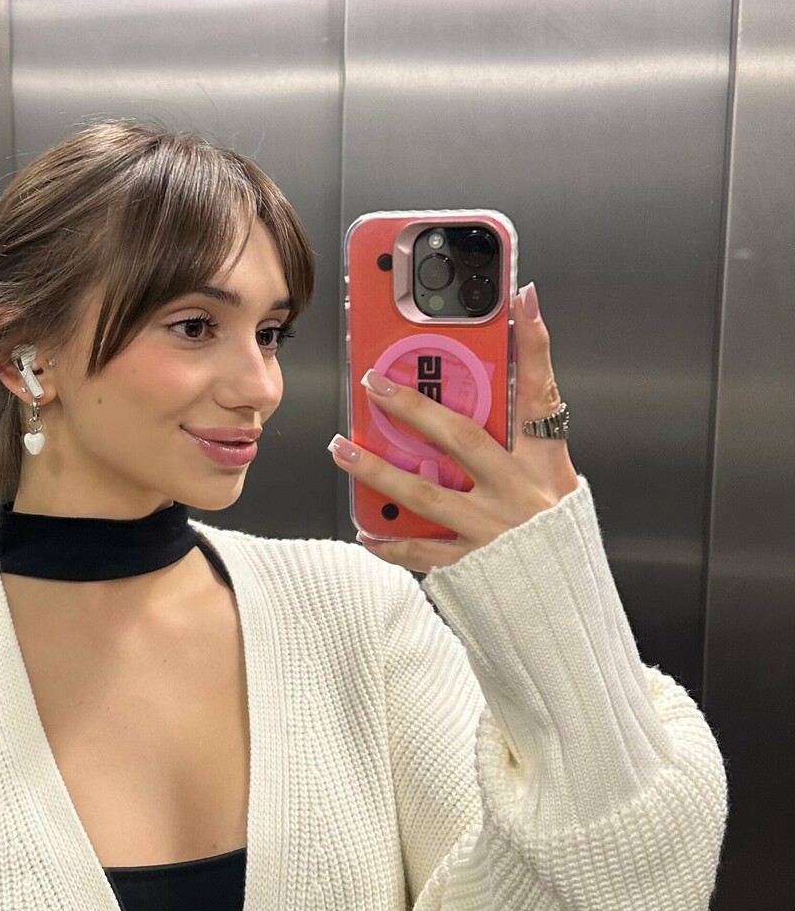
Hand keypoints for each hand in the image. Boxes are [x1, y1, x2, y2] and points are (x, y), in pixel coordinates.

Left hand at [328, 284, 579, 571]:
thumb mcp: (556, 485)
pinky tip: (365, 530)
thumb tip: (490, 395)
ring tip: (344, 449)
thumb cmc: (557, 542)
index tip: (522, 299)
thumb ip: (524, 444)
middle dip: (415, 406)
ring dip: (379, 470)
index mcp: (547, 468)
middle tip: (375, 381)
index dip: (534, 346)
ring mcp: (493, 532)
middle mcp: (520, 495)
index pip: (542, 396)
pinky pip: (421, 552)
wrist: (565, 611)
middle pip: (463, 438)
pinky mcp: (473, 567)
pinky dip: (390, 542)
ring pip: (426, 494)